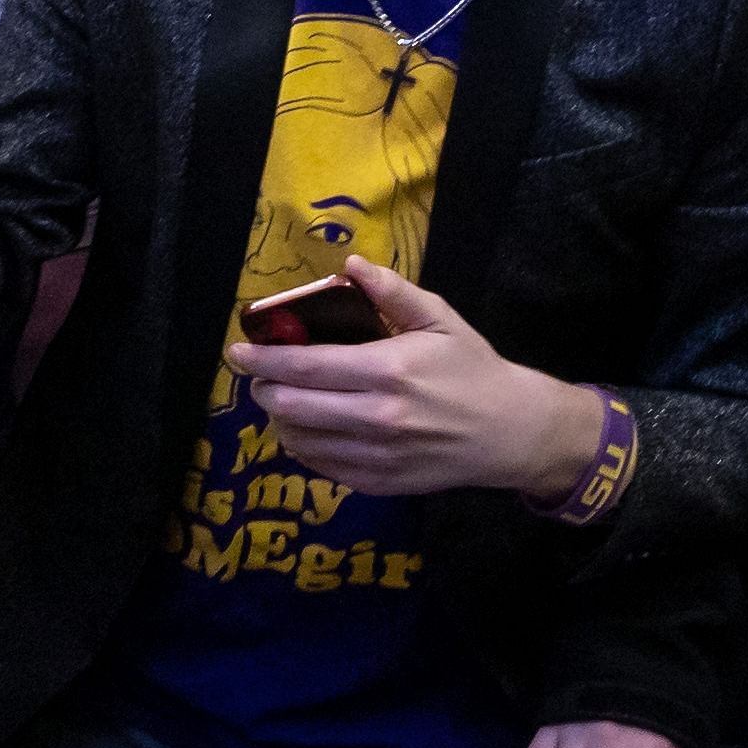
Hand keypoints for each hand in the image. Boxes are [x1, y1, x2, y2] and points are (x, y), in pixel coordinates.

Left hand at [234, 257, 607, 501]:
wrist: (509, 432)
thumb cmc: (472, 369)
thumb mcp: (440, 319)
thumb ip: (393, 292)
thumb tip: (349, 265)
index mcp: (389, 370)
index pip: (306, 366)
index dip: (263, 357)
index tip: (238, 349)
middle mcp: (378, 417)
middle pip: (291, 406)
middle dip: (263, 387)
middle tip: (258, 373)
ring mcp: (376, 456)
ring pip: (299, 440)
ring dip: (279, 418)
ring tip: (282, 397)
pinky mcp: (377, 483)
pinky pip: (320, 466)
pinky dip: (302, 445)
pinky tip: (307, 427)